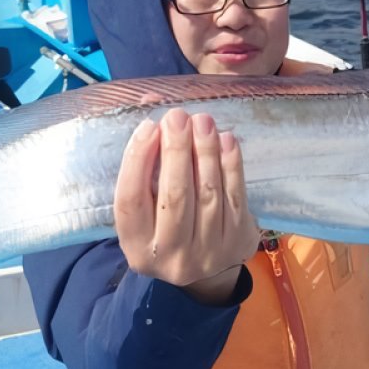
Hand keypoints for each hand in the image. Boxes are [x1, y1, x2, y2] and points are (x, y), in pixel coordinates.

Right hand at [115, 109, 259, 303]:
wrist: (206, 269)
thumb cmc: (166, 222)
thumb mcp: (146, 202)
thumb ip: (143, 157)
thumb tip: (151, 99)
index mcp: (137, 247)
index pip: (131, 200)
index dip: (138, 160)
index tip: (148, 126)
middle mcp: (170, 256)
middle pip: (174, 197)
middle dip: (176, 150)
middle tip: (178, 117)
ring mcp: (207, 254)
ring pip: (207, 195)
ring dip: (205, 152)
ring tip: (203, 121)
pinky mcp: (237, 243)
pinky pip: (235, 197)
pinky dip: (231, 165)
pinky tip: (226, 140)